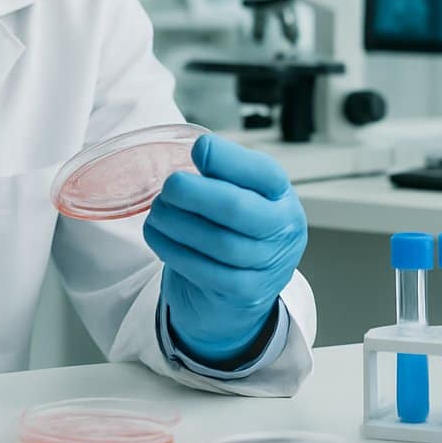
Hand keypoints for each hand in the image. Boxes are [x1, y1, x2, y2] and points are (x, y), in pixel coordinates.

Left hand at [143, 135, 305, 362]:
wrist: (239, 291)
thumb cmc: (235, 229)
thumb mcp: (239, 194)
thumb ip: (223, 174)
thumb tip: (198, 151)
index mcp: (281, 196)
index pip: (264, 173)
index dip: (228, 159)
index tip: (198, 149)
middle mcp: (283, 230)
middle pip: (237, 208)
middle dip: (194, 193)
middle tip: (169, 186)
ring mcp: (268, 266)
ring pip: (218, 242)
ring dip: (177, 223)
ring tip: (158, 211)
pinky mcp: (245, 294)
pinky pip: (204, 271)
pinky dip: (173, 250)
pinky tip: (158, 235)